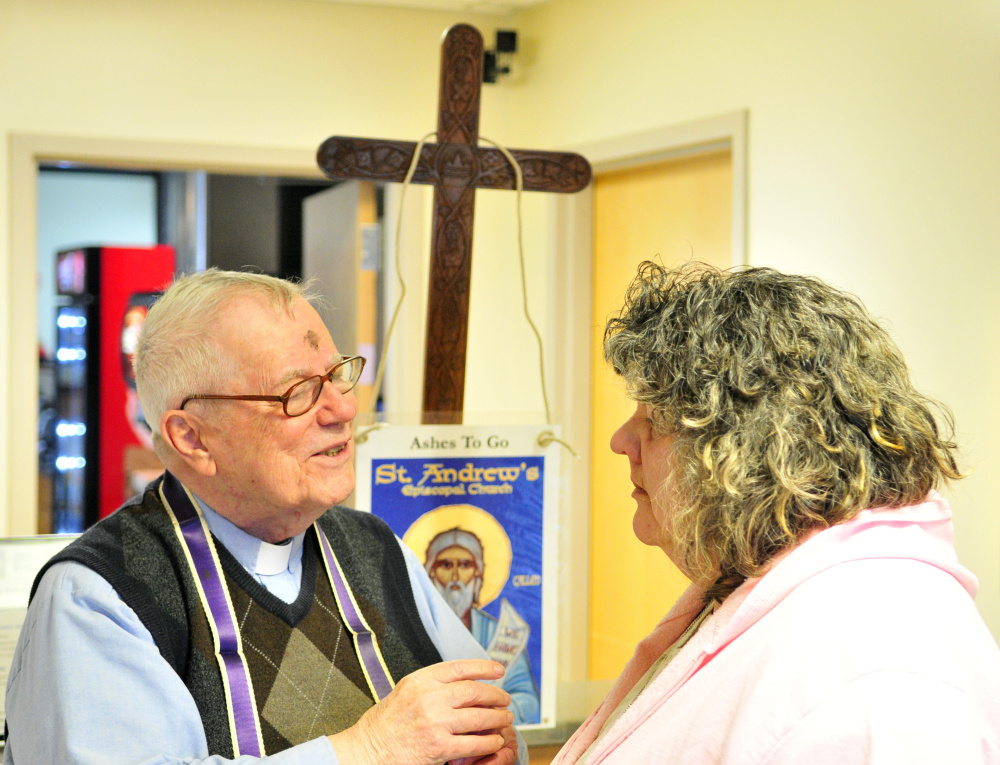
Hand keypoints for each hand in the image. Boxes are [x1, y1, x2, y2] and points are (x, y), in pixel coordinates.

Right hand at [329, 660, 516, 764]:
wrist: (369, 748)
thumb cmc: (386, 721)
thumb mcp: (406, 689)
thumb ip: (432, 683)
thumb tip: (463, 679)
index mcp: (421, 680)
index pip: (460, 668)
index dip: (483, 667)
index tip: (498, 670)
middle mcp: (429, 697)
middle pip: (473, 691)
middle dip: (495, 695)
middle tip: (505, 698)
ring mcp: (435, 722)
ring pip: (478, 716)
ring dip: (497, 718)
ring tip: (505, 718)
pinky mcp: (439, 746)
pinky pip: (473, 742)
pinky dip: (488, 742)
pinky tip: (494, 740)